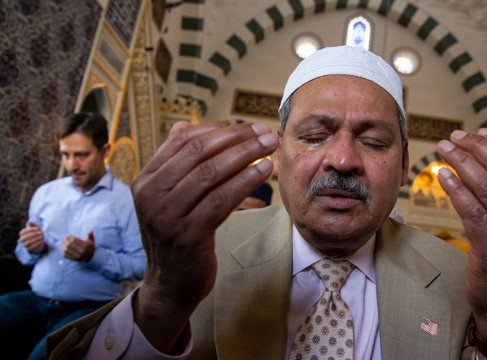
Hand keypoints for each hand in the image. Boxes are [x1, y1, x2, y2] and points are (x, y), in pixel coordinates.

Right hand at [18, 221, 44, 252]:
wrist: (40, 242)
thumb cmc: (37, 233)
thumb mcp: (36, 228)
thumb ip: (33, 224)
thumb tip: (29, 221)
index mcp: (22, 234)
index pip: (23, 232)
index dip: (30, 230)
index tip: (37, 228)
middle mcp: (22, 240)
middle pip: (25, 237)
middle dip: (33, 234)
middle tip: (41, 232)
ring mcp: (25, 245)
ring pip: (28, 242)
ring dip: (35, 239)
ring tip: (42, 236)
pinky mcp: (29, 249)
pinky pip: (32, 247)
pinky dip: (37, 243)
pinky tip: (42, 240)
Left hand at [61, 231, 94, 261]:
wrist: (90, 256)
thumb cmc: (89, 247)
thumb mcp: (91, 241)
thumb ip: (90, 235)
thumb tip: (90, 230)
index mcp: (85, 246)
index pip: (75, 241)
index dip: (70, 237)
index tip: (67, 234)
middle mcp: (81, 251)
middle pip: (70, 245)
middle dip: (66, 240)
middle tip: (65, 237)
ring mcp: (77, 256)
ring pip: (67, 250)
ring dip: (63, 245)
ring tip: (64, 241)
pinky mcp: (74, 259)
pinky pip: (66, 255)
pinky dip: (63, 250)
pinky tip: (63, 247)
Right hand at [131, 121, 277, 352]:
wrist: (171, 284)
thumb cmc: (178, 234)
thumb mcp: (169, 197)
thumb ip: (177, 164)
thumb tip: (187, 125)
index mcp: (146, 179)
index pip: (182, 140)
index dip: (219, 129)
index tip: (248, 127)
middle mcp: (151, 194)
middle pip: (199, 153)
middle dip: (237, 138)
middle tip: (266, 132)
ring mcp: (166, 215)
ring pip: (211, 173)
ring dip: (246, 155)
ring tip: (270, 147)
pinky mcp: (187, 235)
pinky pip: (221, 199)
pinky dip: (246, 181)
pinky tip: (264, 171)